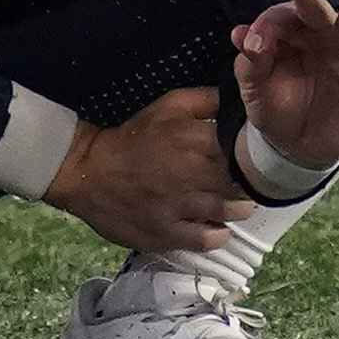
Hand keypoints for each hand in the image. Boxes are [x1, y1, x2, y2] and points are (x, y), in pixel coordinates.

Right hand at [45, 87, 250, 252]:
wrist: (88, 171)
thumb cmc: (132, 138)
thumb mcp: (167, 106)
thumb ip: (205, 100)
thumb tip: (240, 98)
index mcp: (194, 140)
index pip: (242, 150)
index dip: (249, 155)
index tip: (250, 158)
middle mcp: (191, 174)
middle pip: (238, 182)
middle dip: (245, 183)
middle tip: (244, 183)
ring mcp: (180, 206)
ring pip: (227, 212)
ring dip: (237, 209)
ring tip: (235, 205)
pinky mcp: (167, 233)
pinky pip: (205, 240)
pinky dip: (217, 235)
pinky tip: (216, 228)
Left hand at [231, 0, 338, 176]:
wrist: (298, 146)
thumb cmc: (276, 106)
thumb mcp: (254, 88)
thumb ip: (250, 63)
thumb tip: (242, 36)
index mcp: (290, 34)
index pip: (279, 19)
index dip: (265, 29)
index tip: (252, 48)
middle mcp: (319, 37)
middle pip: (314, 12)